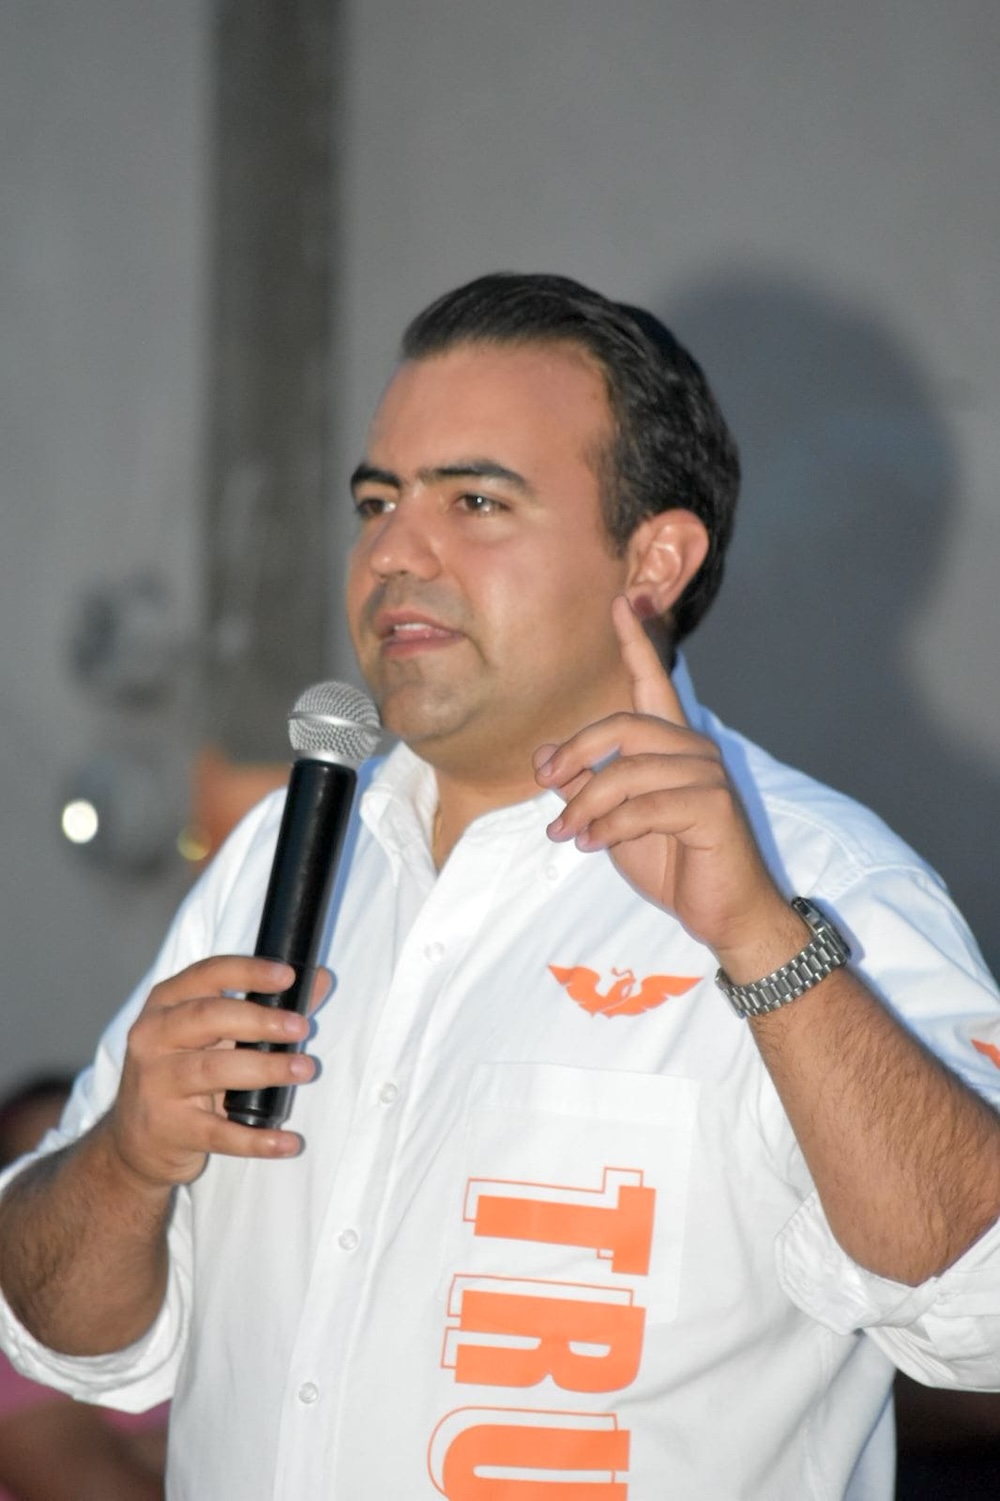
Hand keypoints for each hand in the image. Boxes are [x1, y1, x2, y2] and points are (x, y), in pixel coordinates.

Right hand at [108, 956, 328, 1189]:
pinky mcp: (168, 1129)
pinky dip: (256, 1139)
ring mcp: (155, 1084)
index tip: (287, 976)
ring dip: (264, 1069)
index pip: (206, 975)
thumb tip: (321, 980)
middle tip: (302, 1028)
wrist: (135, 1143)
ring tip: (304, 1069)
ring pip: (213, 1071)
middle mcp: (152, 1038)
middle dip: (260, 1021)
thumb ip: (266, 1007)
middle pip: (207, 1018)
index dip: (248, 972)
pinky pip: (218, 1133)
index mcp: (165, 1005)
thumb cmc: (184, 1073)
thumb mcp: (214, 1035)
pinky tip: (287, 1141)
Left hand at [534, 596, 799, 972]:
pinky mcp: (712, 807)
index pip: (652, 683)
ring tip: (567, 834)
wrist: (723, 913)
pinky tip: (594, 846)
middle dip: (575, 752)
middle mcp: (694, 750)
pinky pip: (645, 806)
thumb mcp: (612, 822)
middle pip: (623, 725)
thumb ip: (585, 787)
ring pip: (627, 770)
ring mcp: (708, 775)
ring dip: (586, 804)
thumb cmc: (672, 863)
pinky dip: (611, 826)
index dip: (636, 642)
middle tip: (544, 783)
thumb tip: (545, 758)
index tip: (621, 600)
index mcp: (673, 746)